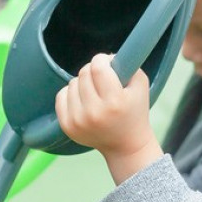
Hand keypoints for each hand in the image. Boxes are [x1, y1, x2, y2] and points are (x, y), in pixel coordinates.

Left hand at [56, 54, 161, 183]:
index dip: (102, 59)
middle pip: (84, 73)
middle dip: (93, 71)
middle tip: (102, 79)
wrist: (125, 145)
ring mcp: (78, 121)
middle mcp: (94, 113)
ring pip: (72, 83)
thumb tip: (106, 55)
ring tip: (95, 93)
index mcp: (115, 102)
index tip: (108, 63)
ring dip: (82, 83)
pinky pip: (61, 96)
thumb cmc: (134, 111)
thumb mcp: (140, 85)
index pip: (98, 67)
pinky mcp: (67, 126)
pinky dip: (71, 94)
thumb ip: (129, 63)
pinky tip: (83, 101)